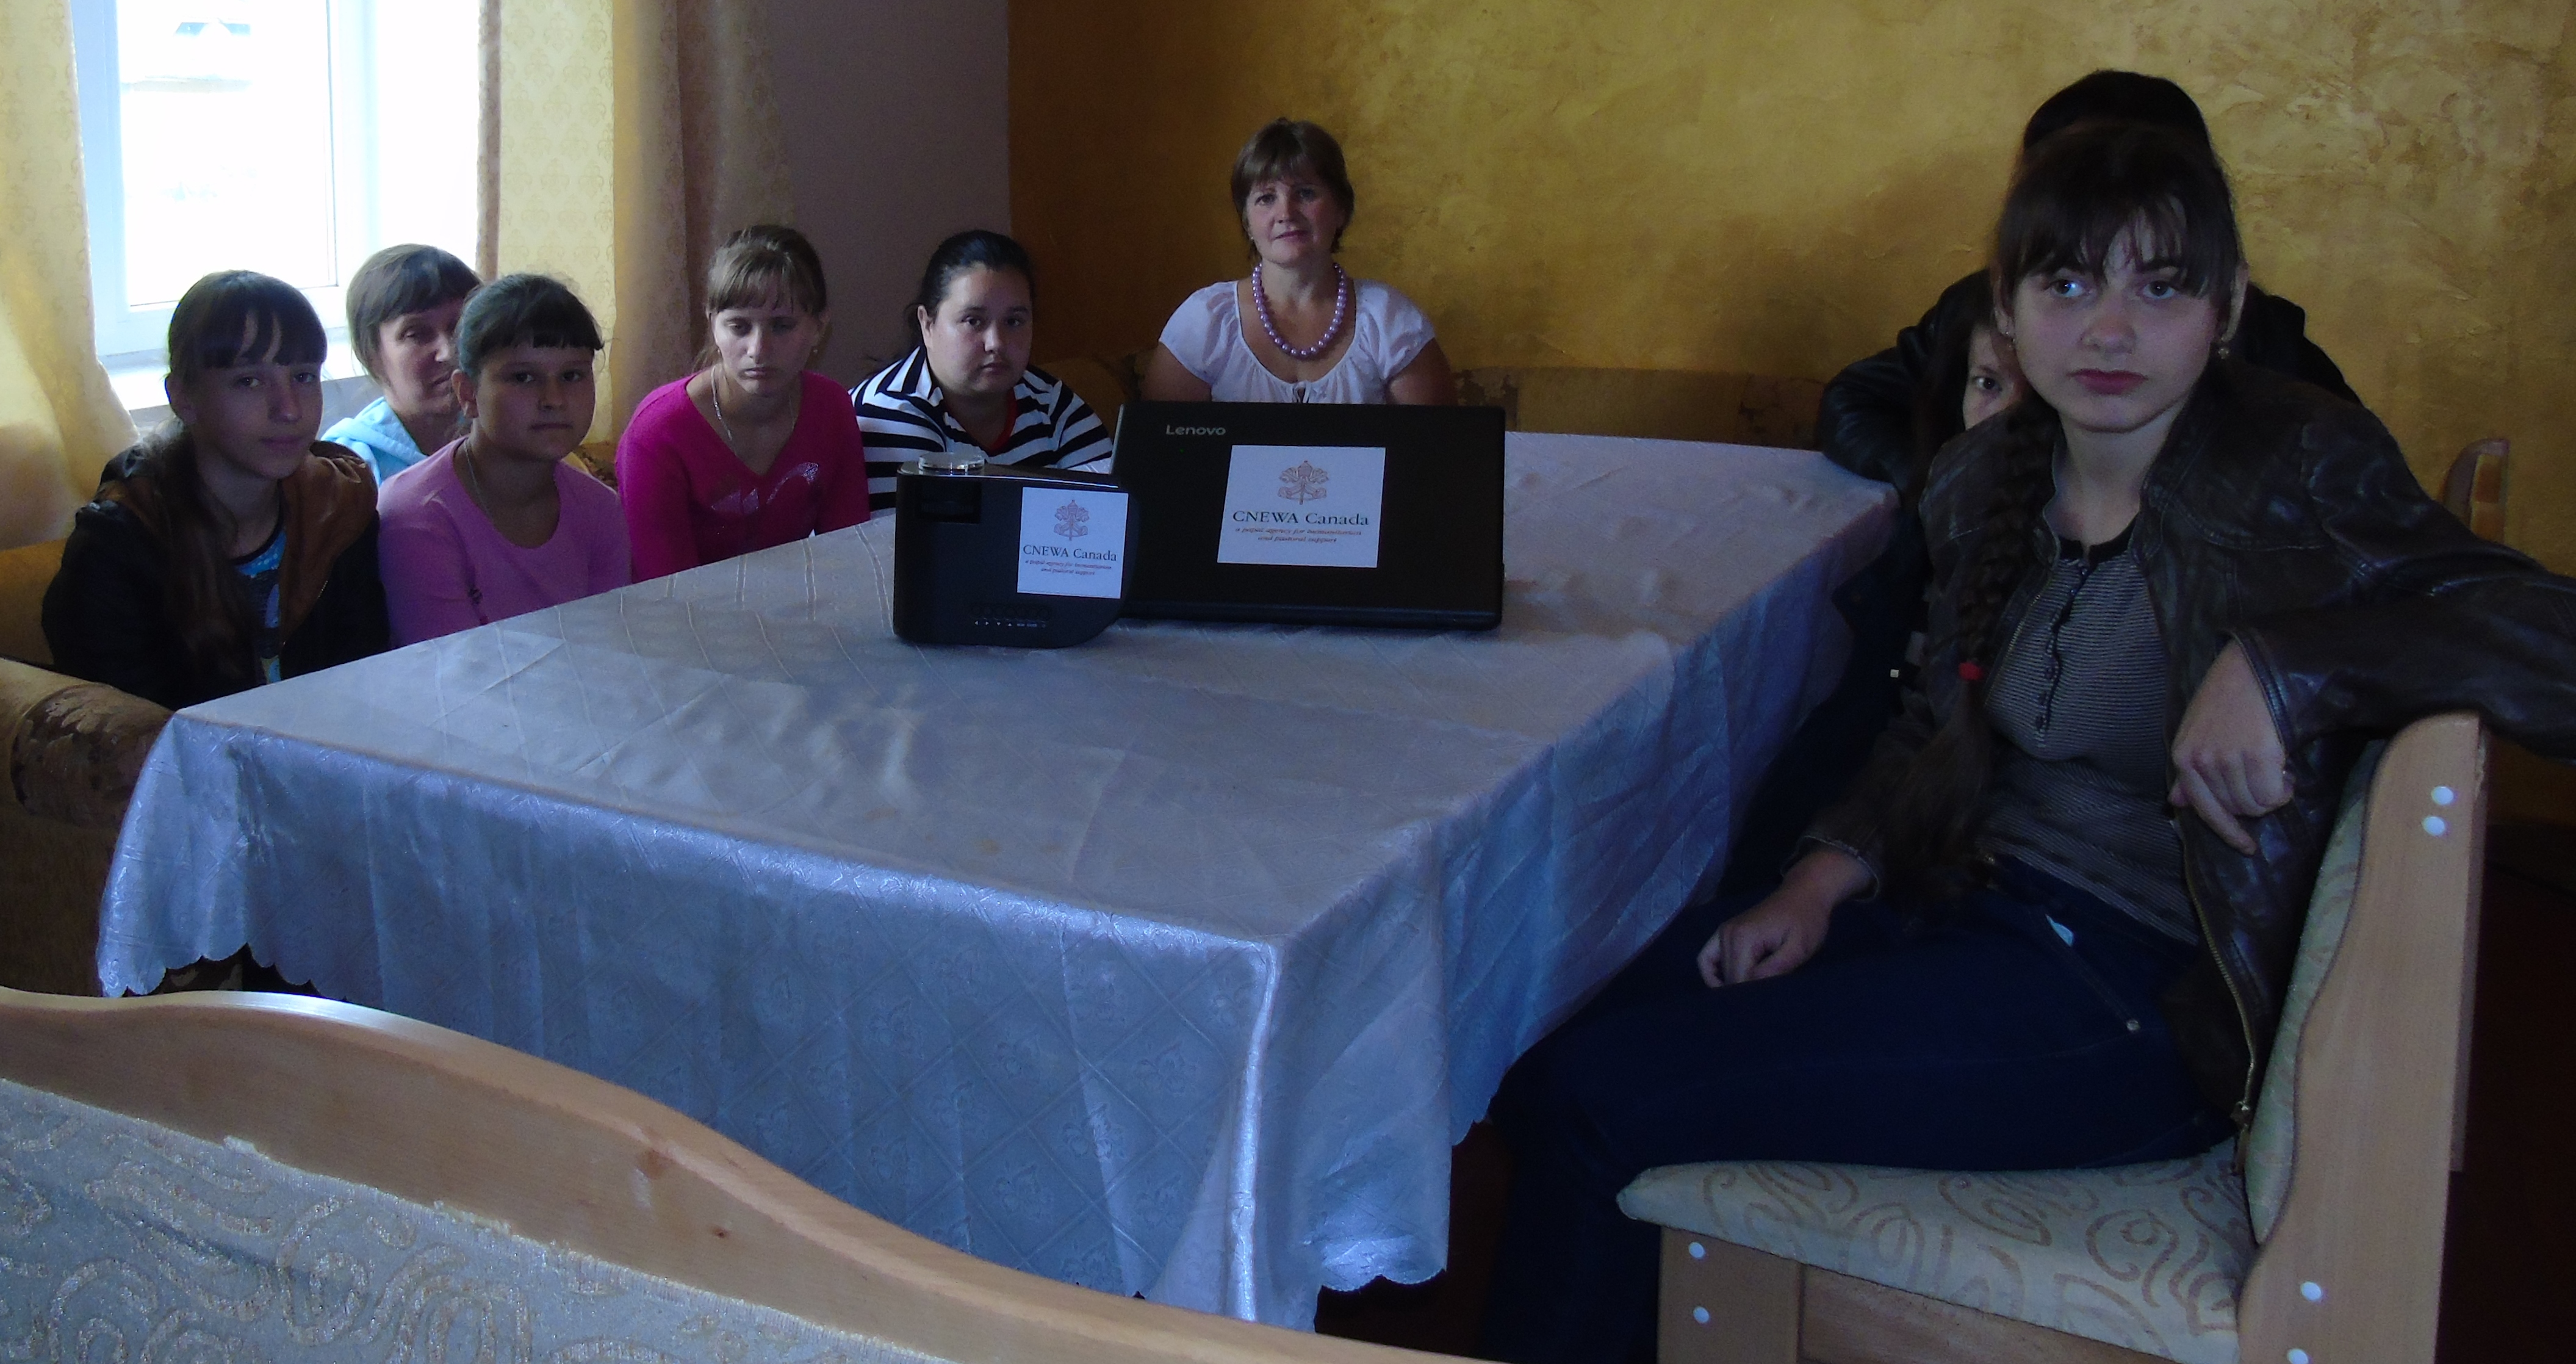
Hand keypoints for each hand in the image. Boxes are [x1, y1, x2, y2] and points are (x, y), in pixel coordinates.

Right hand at [1697, 848, 1868, 986]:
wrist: (1804, 894)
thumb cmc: (1806, 921)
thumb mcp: (1799, 948)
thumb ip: (1775, 969)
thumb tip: (1752, 990)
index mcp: (1743, 938)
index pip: (1738, 980)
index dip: (1752, 997)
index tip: (1769, 1003)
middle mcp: (1726, 935)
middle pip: (1726, 978)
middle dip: (1742, 993)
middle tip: (1764, 1002)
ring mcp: (1722, 932)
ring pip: (1713, 971)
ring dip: (1728, 986)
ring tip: (1749, 996)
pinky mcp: (1724, 933)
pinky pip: (1707, 958)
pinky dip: (1713, 973)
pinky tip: (1728, 984)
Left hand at [2170, 640, 2290, 854]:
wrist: (2251, 669)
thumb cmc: (2226, 701)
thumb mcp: (2196, 734)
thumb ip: (2189, 772)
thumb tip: (2176, 803)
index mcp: (2184, 759)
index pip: (2204, 810)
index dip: (2228, 832)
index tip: (2248, 847)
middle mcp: (2202, 763)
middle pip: (2237, 810)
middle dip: (2256, 803)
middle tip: (2268, 778)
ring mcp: (2229, 759)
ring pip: (2257, 805)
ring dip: (2273, 794)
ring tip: (2276, 768)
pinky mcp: (2258, 755)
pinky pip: (2274, 794)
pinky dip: (2285, 788)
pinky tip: (2285, 768)